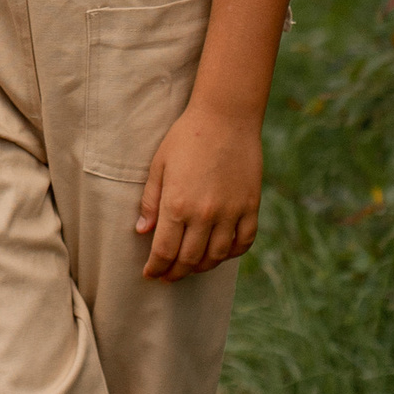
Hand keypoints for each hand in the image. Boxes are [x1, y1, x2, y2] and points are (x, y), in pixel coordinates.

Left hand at [136, 101, 263, 279]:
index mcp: (177, 205)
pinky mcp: (251, 207)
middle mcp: (205, 214)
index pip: (165, 251)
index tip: (150, 274)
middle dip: (175, 272)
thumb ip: (150, 201)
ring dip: (202, 266)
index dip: (156, 268)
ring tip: (191, 266)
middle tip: (168, 276)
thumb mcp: (159, 165)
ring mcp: (231, 212)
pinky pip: (244, 242)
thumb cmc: (186, 137)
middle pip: (189, 259)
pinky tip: (221, 252)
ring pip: (217, 256)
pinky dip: (232, 253)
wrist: (225, 117)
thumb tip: (142, 231)